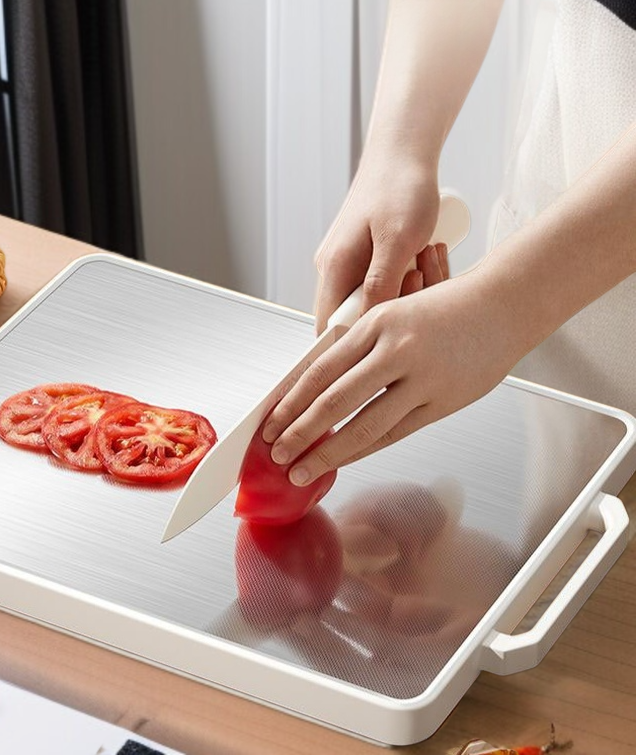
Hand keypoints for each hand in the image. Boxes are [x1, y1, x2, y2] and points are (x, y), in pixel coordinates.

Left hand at [263, 271, 520, 484]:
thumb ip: (358, 346)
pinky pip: (394, 432)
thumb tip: (314, 383)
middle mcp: (395, 349)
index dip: (290, 401)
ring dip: (327, 453)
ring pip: (363, 425)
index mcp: (375, 323)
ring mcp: (421, 378)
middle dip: (299, 432)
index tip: (271, 423)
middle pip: (334, 400)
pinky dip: (364, 450)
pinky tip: (344, 461)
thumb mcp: (393, 313)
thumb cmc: (446, 307)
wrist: (504, 305)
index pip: (319, 370)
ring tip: (302, 470)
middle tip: (277, 454)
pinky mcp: (442, 401)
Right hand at [314, 157, 442, 333]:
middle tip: (417, 287)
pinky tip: (418, 260)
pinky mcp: (361, 256)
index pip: (328, 328)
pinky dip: (400, 280)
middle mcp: (332, 268)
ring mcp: (346, 262)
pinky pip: (378, 283)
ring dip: (398, 294)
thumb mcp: (398, 240)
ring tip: (420, 264)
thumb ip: (381, 285)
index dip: (354, 341)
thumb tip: (368, 325)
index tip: (386, 336)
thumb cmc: (401, 188)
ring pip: (368, 300)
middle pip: (351, 317)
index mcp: (333, 268)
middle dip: (386, 313)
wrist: (402, 153)